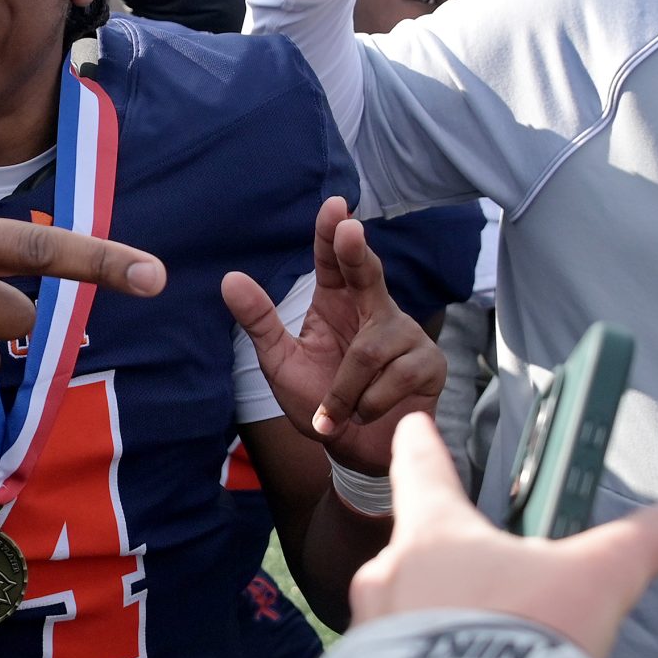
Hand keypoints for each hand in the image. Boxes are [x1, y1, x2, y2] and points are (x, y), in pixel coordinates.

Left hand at [222, 196, 445, 474]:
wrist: (352, 452)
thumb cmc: (319, 402)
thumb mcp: (280, 362)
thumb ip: (259, 321)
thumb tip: (229, 279)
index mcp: (339, 301)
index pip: (334, 260)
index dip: (333, 233)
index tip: (335, 205)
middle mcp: (375, 309)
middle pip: (369, 273)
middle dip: (358, 252)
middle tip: (349, 229)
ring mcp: (406, 335)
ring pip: (370, 350)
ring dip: (343, 389)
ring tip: (333, 411)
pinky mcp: (429, 364)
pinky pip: (395, 378)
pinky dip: (366, 404)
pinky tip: (363, 414)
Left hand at [347, 414, 657, 657]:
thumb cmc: (518, 642)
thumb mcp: (595, 582)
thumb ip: (642, 545)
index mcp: (433, 535)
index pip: (423, 470)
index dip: (422, 444)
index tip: (412, 425)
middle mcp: (388, 579)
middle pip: (412, 551)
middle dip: (444, 559)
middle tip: (481, 574)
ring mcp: (370, 639)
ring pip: (401, 616)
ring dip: (435, 625)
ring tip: (480, 653)